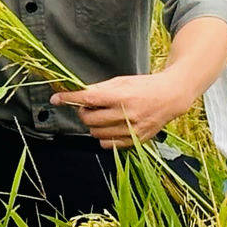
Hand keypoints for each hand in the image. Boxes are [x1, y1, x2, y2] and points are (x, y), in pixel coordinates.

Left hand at [50, 73, 190, 149]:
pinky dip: (103, 136)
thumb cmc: (144, 86)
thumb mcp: (122, 81)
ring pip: (96, 134)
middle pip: (89, 120)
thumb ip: (99, 89)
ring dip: (93, 125)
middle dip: (83, 112)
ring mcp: (132, 130)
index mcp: (122, 96)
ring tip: (103, 115)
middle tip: (89, 106)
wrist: (171, 97)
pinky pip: (108, 145)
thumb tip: (77, 94)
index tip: (56, 98)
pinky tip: (110, 126)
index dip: (69, 99)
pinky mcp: (136, 140)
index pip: (88, 99)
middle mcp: (127, 114)